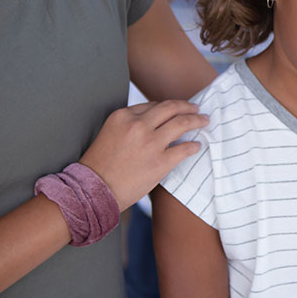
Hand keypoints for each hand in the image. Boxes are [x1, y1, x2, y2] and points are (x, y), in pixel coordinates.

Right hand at [78, 100, 208, 210]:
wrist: (92, 192)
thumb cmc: (100, 165)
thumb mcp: (110, 132)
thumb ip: (130, 123)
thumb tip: (156, 119)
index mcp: (123, 115)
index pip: (154, 105)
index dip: (168, 107)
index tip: (177, 109)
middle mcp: (138, 125)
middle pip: (171, 108)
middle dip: (187, 107)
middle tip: (197, 109)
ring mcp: (150, 143)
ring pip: (181, 124)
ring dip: (196, 120)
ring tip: (204, 121)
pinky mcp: (160, 162)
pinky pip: (184, 149)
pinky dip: (193, 146)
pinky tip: (197, 146)